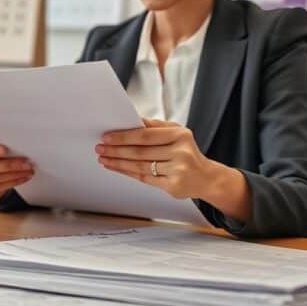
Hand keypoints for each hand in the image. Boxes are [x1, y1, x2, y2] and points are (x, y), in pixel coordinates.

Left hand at [94, 118, 251, 221]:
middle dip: (116, 150)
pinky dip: (127, 172)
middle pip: (140, 152)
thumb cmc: (187, 152)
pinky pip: (145, 178)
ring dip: (118, 162)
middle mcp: (181, 152)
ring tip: (103, 158)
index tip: (106, 136)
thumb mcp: (177, 134)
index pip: (145, 135)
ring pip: (140, 166)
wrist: (206, 178)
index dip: (124, 136)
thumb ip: (155, 126)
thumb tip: (132, 119)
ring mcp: (178, 171)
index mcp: (180, 135)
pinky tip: (116, 168)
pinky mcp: (174, 186)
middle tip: (100, 148)